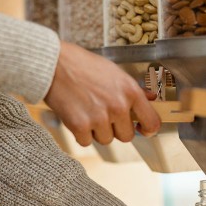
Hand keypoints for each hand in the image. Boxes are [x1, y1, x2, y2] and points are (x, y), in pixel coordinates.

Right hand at [44, 41, 160, 145]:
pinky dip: (80, 134)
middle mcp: (118, 106)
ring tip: (87, 111)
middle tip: (103, 114)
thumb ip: (134, 89)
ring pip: (106, 140)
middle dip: (116, 129)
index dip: (148, 130)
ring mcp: (99, 118)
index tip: (142, 130)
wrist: (54, 64)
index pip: (152, 122)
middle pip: (127, 136)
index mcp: (130, 91)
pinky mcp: (80, 126)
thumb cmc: (83, 65)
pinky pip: (86, 142)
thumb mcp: (115, 73)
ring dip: (97, 131)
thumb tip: (151, 98)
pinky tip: (76, 115)